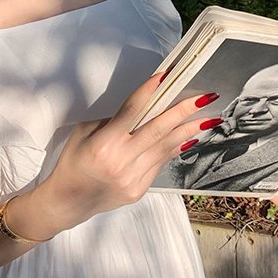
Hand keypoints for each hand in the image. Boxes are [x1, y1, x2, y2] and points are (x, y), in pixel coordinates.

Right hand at [38, 71, 221, 230]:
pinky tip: (189, 137)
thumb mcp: (85, 133)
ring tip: (208, 118)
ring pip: (166, 147)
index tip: (167, 77)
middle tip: (205, 97)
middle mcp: (121, 161)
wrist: (69, 201)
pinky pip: (161, 163)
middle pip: (159, 130)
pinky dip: (175, 147)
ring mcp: (132, 178)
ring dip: (189, 130)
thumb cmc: (75, 162)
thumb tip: (144, 110)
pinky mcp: (139, 189)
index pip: (132, 111)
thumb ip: (115, 120)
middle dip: (184, 111)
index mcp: (104, 144)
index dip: (150, 91)